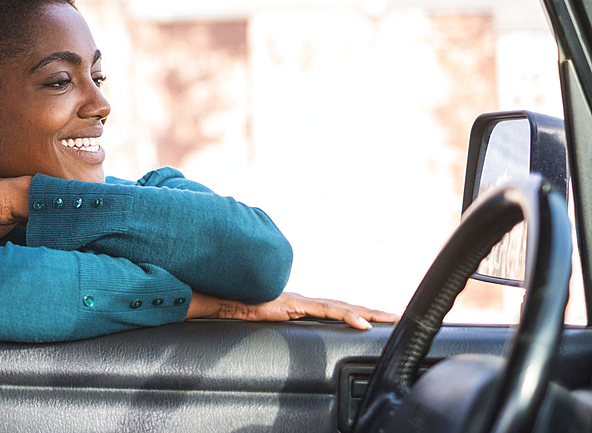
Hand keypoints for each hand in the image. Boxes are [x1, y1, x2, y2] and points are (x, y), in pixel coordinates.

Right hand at [187, 291, 397, 329]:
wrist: (221, 296)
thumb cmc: (238, 307)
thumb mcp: (264, 319)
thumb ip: (278, 321)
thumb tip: (281, 323)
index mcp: (300, 305)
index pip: (336, 308)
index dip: (357, 312)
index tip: (377, 320)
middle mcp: (305, 301)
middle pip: (347, 306)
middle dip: (374, 312)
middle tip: (398, 317)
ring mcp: (301, 301)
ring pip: (343, 307)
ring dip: (369, 313)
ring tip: (390, 319)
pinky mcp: (295, 305)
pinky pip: (326, 312)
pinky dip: (346, 316)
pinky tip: (361, 323)